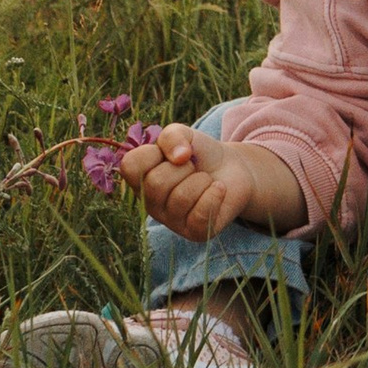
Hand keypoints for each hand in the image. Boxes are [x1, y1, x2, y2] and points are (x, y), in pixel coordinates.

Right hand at [117, 124, 306, 237]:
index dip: (156, 154)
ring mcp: (173, 222)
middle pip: (157, 183)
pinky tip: (219, 192)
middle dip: (184, 167)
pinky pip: (200, 215)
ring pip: (181, 197)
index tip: (178, 151)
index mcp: (143, 181)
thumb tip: (178, 156)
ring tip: (208, 180)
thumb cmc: (205, 153)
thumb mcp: (184, 134)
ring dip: (202, 181)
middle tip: (196, 168)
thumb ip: (171, 135)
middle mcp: (152, 206)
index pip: (131, 168)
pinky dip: (214, 197)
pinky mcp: (196, 233)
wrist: (235, 169)